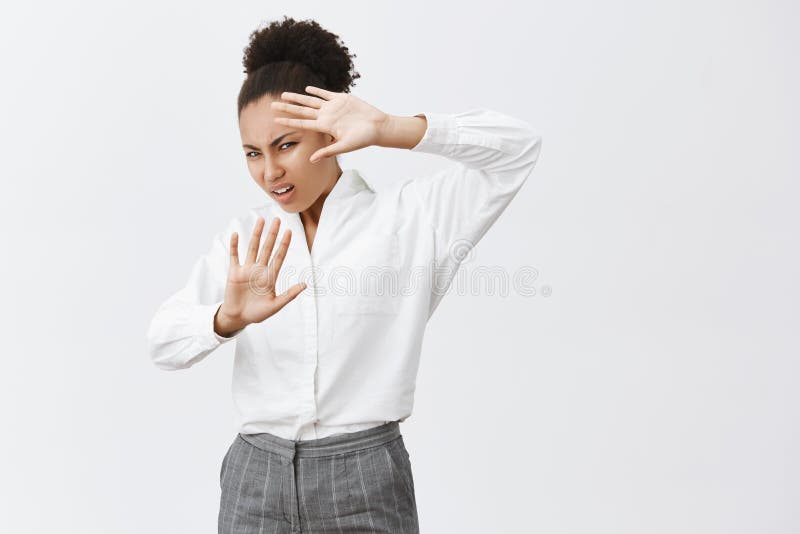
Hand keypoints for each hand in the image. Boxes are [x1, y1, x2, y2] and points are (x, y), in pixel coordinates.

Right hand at [215, 217, 306, 335]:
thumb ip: (289, 295)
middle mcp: (259, 270)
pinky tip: (236, 234)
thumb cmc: (257, 313)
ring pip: (252, 248)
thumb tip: (305, 285)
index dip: (284, 244)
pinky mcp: (234, 272)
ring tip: (260, 220)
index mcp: (270, 276)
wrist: (239, 318)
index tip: (289, 231)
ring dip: (256, 234)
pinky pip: (234, 256)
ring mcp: (246, 269)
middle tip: (277, 220)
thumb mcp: (275, 305)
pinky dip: (234, 245)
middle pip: (267, 248)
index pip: (279, 256)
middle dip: (272, 234)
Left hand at [271, 86, 389, 162]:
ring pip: (311, 100)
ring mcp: (333, 107)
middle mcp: (326, 117)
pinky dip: (316, 91)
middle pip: (302, 110)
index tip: (276, 119)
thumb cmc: (363, 139)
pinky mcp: (342, 99)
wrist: (378, 127)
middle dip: (288, 107)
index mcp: (325, 127)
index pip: (303, 123)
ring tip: (284, 94)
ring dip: (298, 97)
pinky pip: (326, 94)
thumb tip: (311, 160)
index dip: (289, 120)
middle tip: (272, 105)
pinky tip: (307, 89)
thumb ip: (327, 151)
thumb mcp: (345, 146)